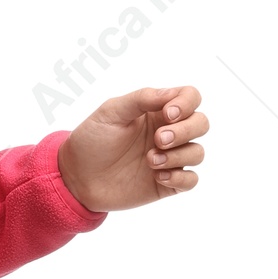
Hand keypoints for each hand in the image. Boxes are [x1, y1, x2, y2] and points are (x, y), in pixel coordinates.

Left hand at [57, 85, 208, 212]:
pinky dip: (181, 177)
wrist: (76, 177)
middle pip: (201, 123)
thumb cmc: (91, 140)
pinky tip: (158, 176)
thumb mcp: (111, 112)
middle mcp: (168, 132)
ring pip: (198, 152)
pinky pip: (191, 180)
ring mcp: (169, 158)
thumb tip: (171, 95)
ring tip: (150, 161)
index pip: (191, 97)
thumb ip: (141, 99)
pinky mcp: (166, 183)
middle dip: (185, 130)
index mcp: (157, 111)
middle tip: (158, 139)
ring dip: (179, 155)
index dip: (187, 103)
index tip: (167, 114)